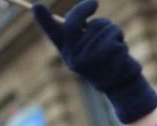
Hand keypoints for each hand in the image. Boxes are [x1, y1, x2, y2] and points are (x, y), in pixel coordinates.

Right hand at [32, 0, 156, 122]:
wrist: (121, 86)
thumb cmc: (105, 63)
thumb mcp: (88, 50)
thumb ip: (82, 34)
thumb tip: (79, 12)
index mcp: (68, 53)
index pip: (53, 35)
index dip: (44, 20)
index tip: (36, 6)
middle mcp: (75, 57)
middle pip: (73, 23)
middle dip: (83, 8)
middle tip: (94, 2)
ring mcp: (89, 57)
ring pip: (99, 26)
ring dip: (111, 29)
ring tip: (115, 44)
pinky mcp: (106, 56)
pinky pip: (113, 34)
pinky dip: (120, 38)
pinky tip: (121, 53)